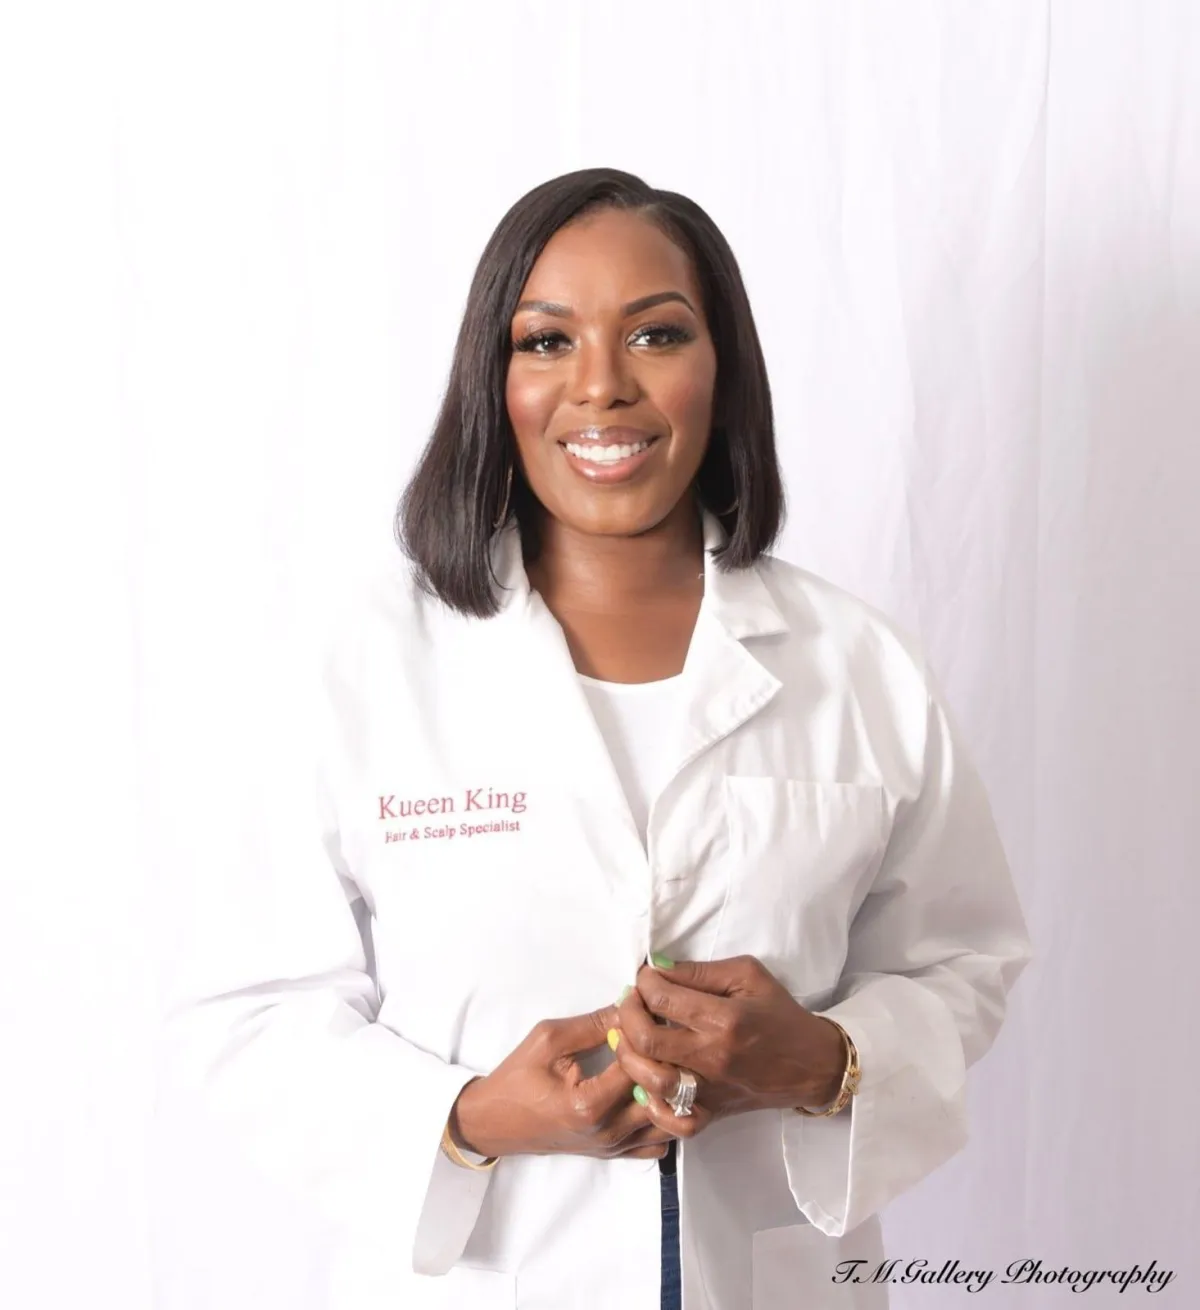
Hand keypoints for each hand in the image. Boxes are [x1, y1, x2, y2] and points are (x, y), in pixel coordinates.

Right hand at [449, 1006, 678, 1160]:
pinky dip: (664, 1117)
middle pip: (663, 1095)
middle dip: (664, 1060)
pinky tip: (652, 1092)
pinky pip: (658, 1142)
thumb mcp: (549, 1038)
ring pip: (668, 1121)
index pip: (642, 1066)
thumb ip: (595, 1023)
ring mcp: (614, 1148)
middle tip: (656, 1035)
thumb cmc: (518, 1077)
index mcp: (590, 1105)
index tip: (640, 1014)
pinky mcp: (615, 1154)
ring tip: (657, 1061)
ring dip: (669, 1089)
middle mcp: (609, 1133)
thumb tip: (633, 1005)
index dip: (645, 1036)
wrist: (495, 1120)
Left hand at [610, 955, 846, 1121]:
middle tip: (630, 1002)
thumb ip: (700, 971)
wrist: (812, 1063)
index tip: (645, 977)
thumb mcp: (747, 976)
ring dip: (629, 1056)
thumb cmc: (779, 1013)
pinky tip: (646, 1080)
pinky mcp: (712, 1112)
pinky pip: (672, 1120)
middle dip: (628, 1015)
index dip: (644, 983)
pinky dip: (651, 1103)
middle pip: (647, 1041)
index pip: (663, 999)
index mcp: (724, 1019)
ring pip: (650, 1081)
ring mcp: (711, 1090)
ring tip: (631, 1036)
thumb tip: (658, 967)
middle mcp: (713, 1057)